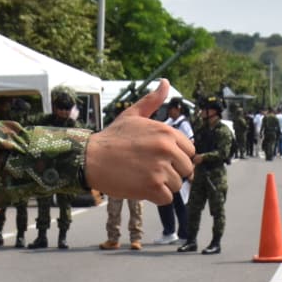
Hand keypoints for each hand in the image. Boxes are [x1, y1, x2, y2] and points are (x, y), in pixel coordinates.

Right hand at [85, 80, 195, 203]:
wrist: (90, 158)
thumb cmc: (112, 138)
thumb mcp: (132, 115)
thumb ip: (152, 101)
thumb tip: (165, 82)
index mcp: (166, 132)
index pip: (190, 150)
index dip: (177, 157)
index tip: (161, 158)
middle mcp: (167, 149)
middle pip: (187, 169)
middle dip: (172, 172)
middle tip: (151, 170)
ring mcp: (160, 169)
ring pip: (177, 185)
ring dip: (163, 186)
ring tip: (144, 177)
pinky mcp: (152, 187)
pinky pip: (167, 198)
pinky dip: (156, 197)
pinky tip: (142, 188)